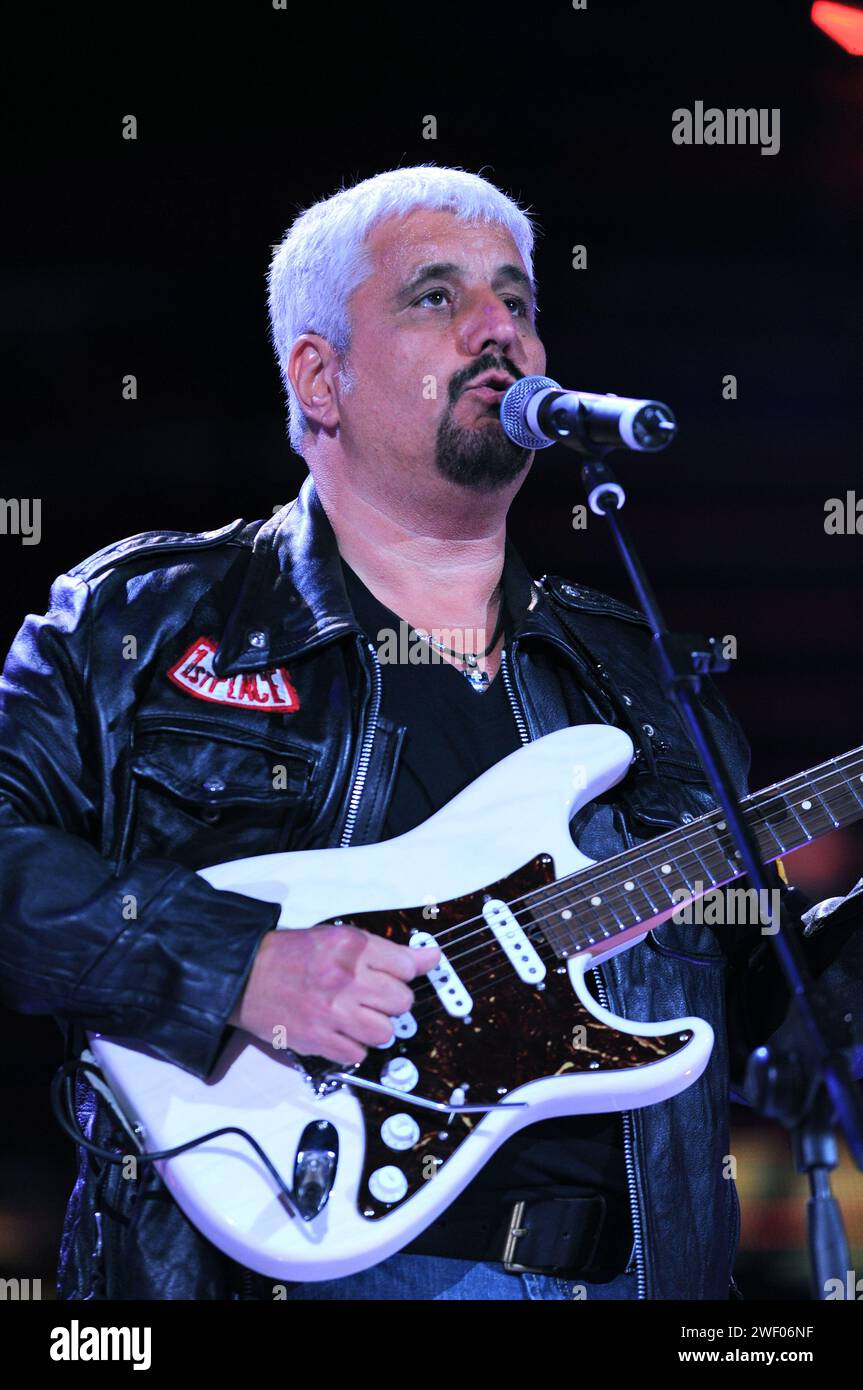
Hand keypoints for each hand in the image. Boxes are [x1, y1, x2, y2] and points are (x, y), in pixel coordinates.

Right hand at [228, 923, 440, 1064]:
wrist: (246, 976)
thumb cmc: (291, 956)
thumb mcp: (340, 939)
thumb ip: (387, 951)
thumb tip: (431, 957)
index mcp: (352, 948)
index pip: (407, 966)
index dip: (402, 973)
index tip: (391, 975)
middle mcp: (346, 978)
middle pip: (402, 1002)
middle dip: (392, 1002)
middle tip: (373, 998)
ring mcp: (332, 1012)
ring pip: (385, 1032)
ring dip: (376, 1028)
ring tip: (357, 1017)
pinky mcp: (318, 1039)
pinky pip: (357, 1053)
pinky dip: (353, 1046)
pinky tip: (340, 1032)